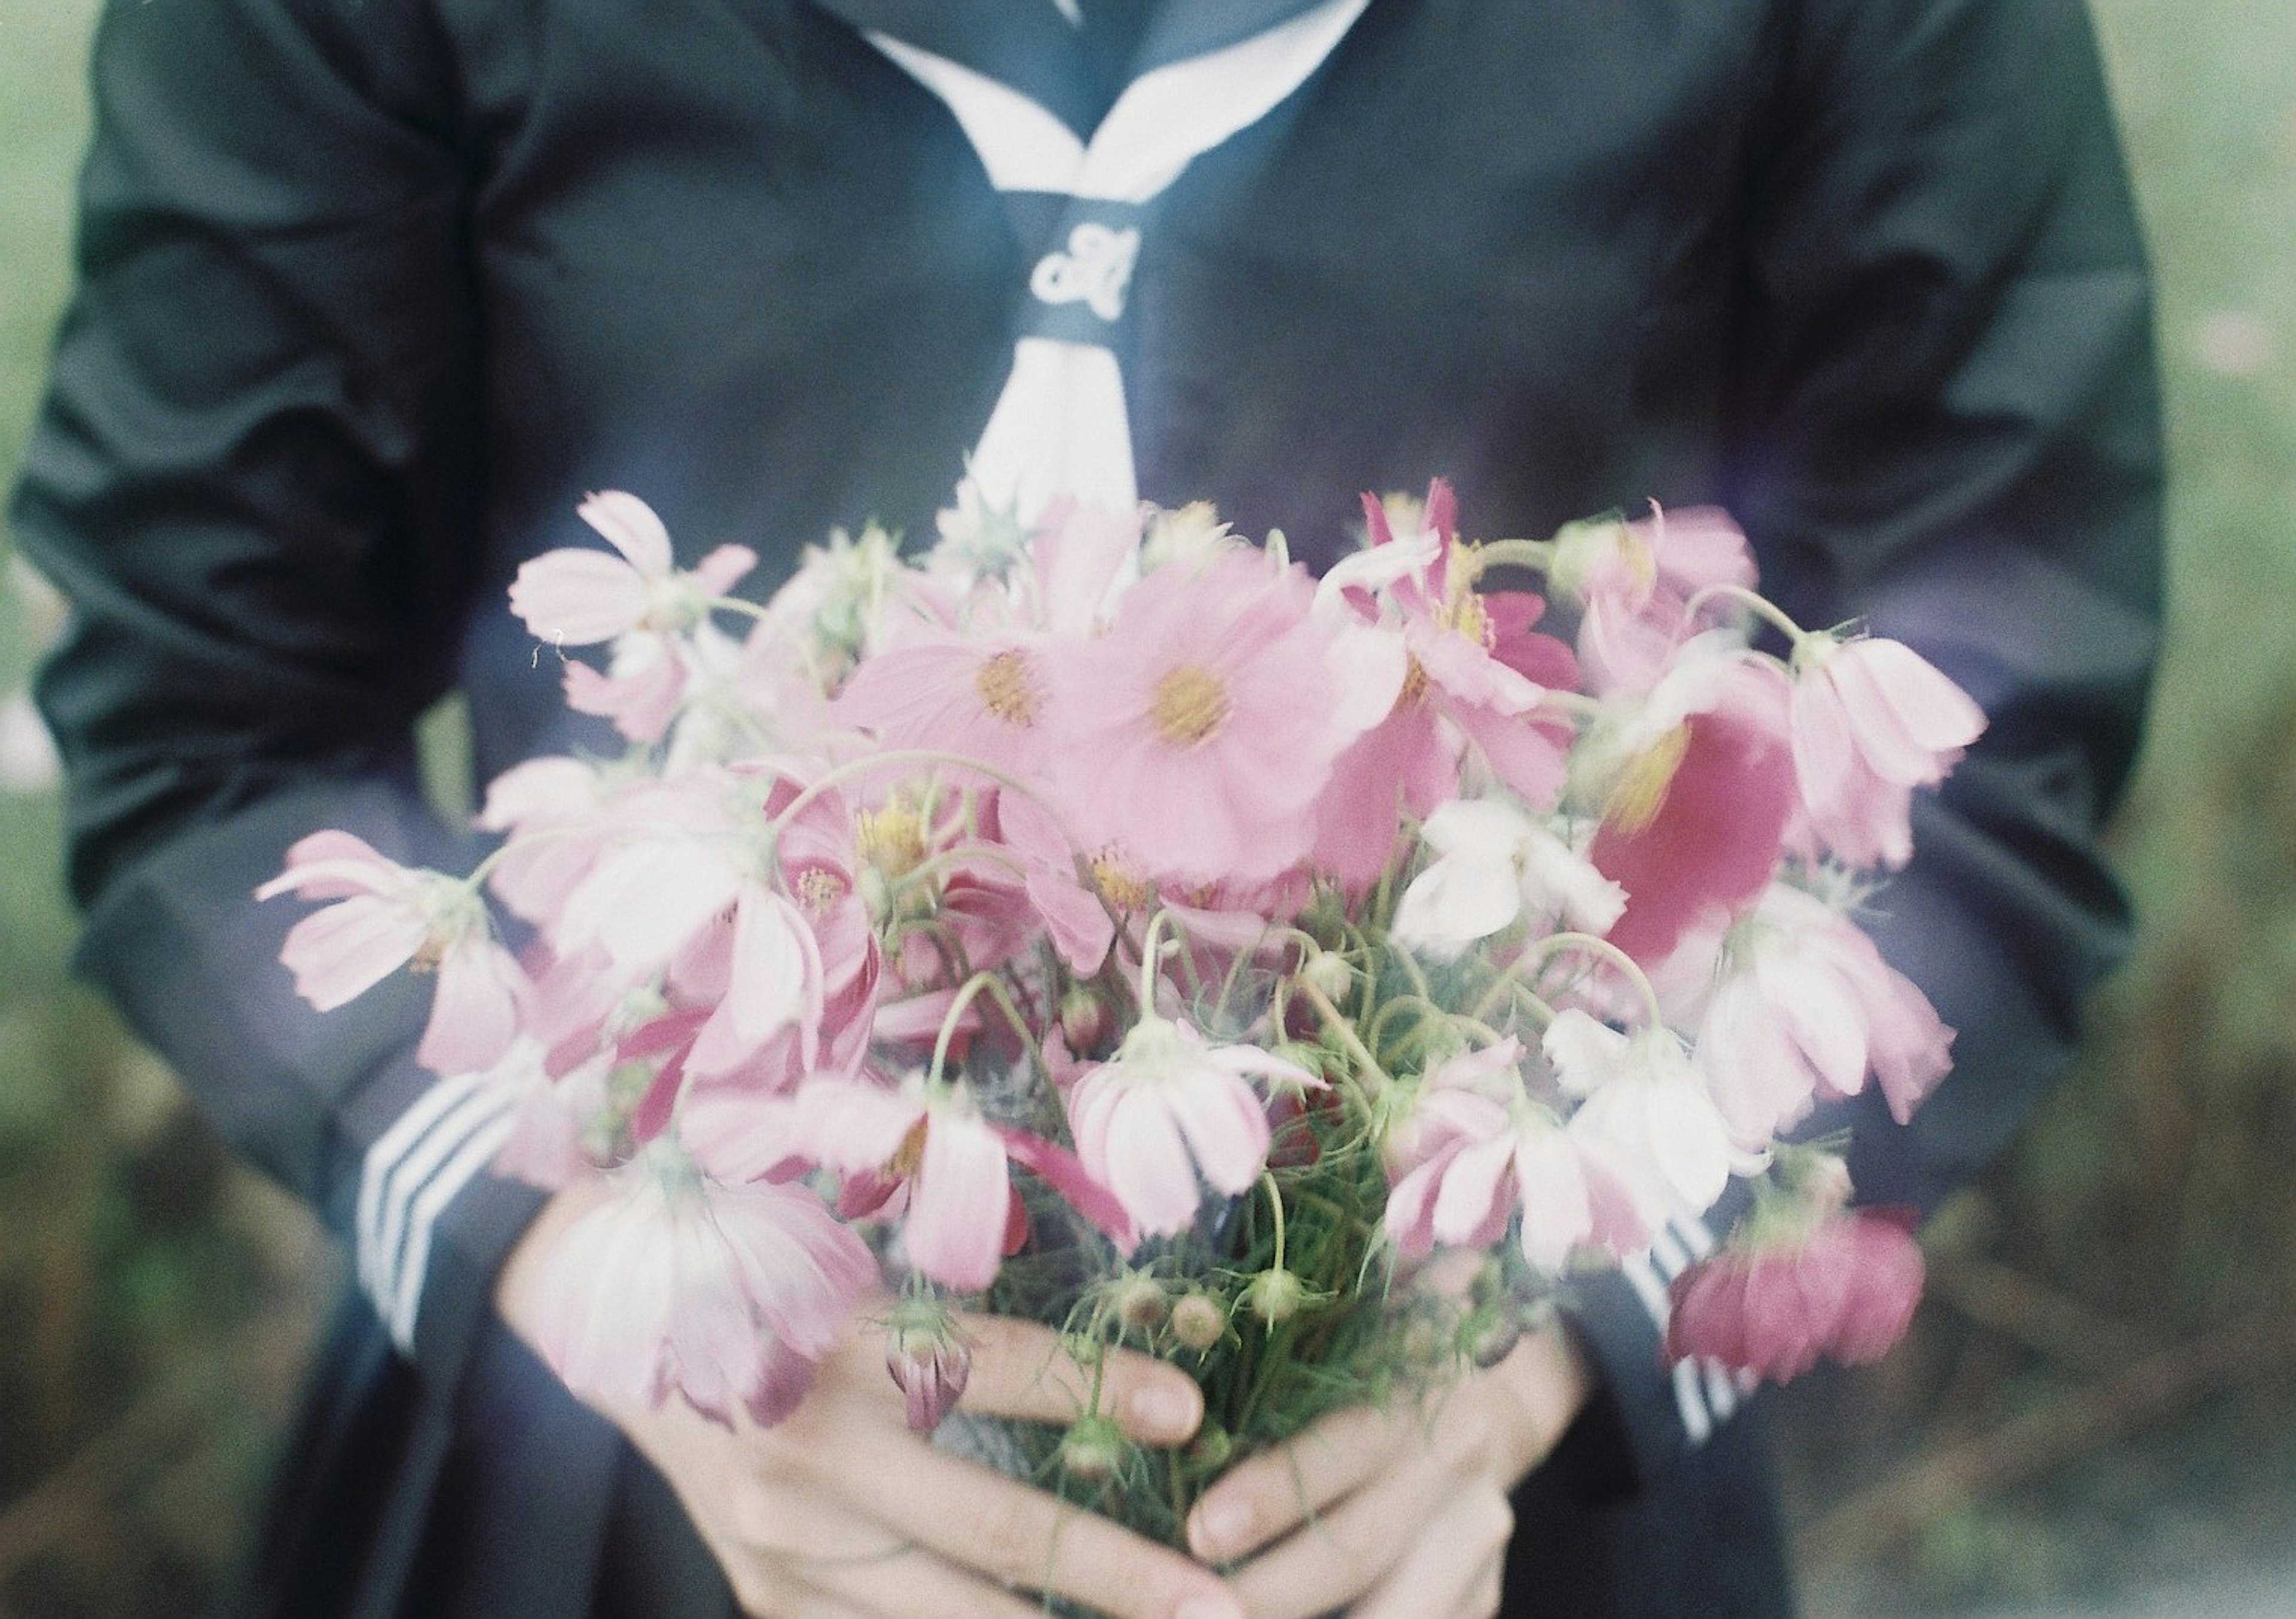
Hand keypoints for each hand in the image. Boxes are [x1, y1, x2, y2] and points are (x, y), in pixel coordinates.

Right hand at [497, 1187, 1246, 1618]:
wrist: (613, 1321)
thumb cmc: (766, 1267)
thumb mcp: (866, 1259)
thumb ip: (984, 1307)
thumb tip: (1152, 1324)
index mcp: (842, 1345)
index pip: (998, 1371)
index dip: (1099, 1392)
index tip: (1195, 1416)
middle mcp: (814, 1456)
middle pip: (996, 1531)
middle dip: (1120, 1579)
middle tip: (1220, 1611)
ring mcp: (787, 1546)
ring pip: (951, 1616)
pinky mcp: (769, 1598)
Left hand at [1182, 1330, 1589, 1618]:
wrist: (1483, 1399)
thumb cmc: (1373, 1368)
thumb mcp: (1340, 1346)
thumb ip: (1279, 1374)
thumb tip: (1172, 1397)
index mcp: (1408, 1394)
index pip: (1343, 1447)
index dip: (1271, 1496)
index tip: (1198, 1531)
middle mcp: (1451, 1465)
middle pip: (1362, 1547)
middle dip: (1275, 1589)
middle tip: (1198, 1607)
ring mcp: (1475, 1533)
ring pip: (1401, 1609)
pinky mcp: (1482, 1586)